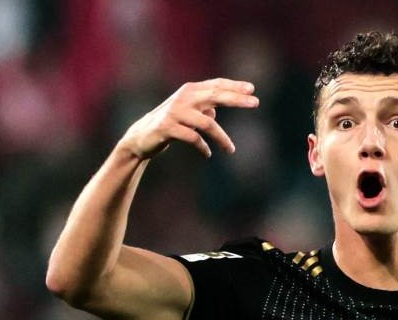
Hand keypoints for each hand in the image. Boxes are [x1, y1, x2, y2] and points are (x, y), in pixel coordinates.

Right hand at [117, 78, 258, 159]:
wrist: (141, 137)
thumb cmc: (169, 123)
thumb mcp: (187, 113)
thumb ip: (201, 109)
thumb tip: (215, 111)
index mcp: (189, 91)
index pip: (216, 85)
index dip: (234, 86)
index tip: (252, 89)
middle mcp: (183, 97)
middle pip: (215, 95)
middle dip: (236, 99)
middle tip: (256, 103)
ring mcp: (175, 112)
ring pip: (207, 123)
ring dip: (222, 138)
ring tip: (231, 150)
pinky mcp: (167, 127)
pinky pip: (193, 138)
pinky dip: (203, 147)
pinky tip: (208, 154)